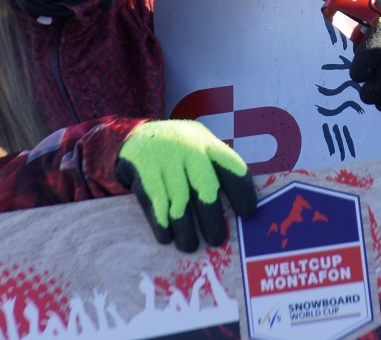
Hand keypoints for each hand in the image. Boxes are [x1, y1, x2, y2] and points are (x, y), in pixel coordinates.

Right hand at [116, 120, 256, 251]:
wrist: (133, 134)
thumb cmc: (176, 150)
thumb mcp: (198, 147)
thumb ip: (215, 168)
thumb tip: (237, 210)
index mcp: (208, 143)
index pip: (233, 167)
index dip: (243, 193)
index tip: (247, 215)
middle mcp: (189, 147)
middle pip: (206, 187)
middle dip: (212, 218)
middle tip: (217, 240)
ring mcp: (165, 156)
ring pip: (179, 199)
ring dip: (185, 228)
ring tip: (189, 246)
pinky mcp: (143, 167)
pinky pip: (155, 201)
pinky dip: (162, 223)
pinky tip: (167, 237)